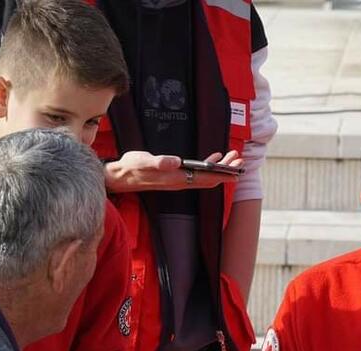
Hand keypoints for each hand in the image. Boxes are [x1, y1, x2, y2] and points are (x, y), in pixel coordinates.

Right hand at [105, 150, 241, 192]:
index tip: (236, 169)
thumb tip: (176, 162)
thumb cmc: (131, 167)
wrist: (121, 177)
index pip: (205, 178)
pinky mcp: (176, 176)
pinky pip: (198, 173)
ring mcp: (179, 180)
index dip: (222, 174)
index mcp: (176, 179)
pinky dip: (208, 166)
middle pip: (210, 179)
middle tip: (240, 159)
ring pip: (206, 177)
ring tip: (233, 157)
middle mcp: (181, 182)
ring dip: (220, 168)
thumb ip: (159, 162)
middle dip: (227, 170)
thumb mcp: (142, 161)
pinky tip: (215, 158)